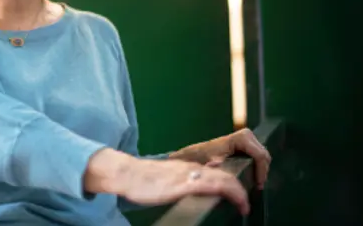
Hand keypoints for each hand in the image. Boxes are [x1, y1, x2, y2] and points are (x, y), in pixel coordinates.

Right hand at [84, 149, 249, 214]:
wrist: (128, 174)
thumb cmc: (143, 180)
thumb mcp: (167, 180)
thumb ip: (182, 182)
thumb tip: (193, 189)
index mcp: (189, 168)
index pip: (218, 173)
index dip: (233, 186)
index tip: (238, 198)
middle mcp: (193, 168)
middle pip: (227, 174)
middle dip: (241, 189)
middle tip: (245, 204)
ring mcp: (191, 175)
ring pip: (226, 179)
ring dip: (240, 193)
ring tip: (244, 205)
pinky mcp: (186, 183)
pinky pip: (217, 186)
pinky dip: (233, 194)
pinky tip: (238, 204)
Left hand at [170, 128, 271, 189]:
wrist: (188, 156)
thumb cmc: (197, 160)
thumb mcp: (208, 167)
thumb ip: (219, 170)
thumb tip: (227, 176)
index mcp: (235, 140)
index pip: (259, 153)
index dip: (261, 169)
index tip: (258, 184)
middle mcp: (240, 136)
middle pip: (263, 153)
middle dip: (262, 170)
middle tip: (258, 185)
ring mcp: (241, 139)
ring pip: (261, 154)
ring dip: (260, 168)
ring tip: (255, 182)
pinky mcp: (240, 145)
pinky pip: (256, 155)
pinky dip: (256, 165)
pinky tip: (252, 176)